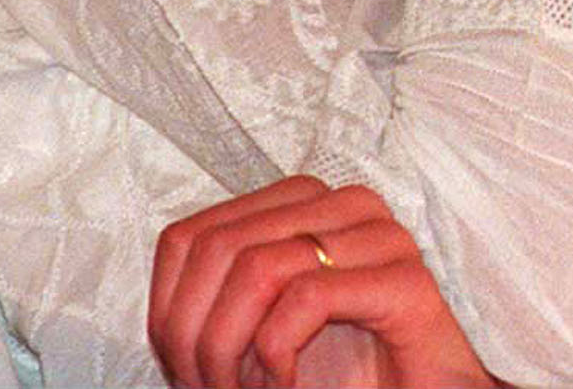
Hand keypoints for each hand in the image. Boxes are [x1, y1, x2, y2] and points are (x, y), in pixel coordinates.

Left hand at [151, 176, 493, 388]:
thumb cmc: (335, 371)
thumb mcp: (255, 326)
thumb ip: (219, 293)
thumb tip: (165, 309)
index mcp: (304, 203)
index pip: (192, 236)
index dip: (170, 309)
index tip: (185, 367)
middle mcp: (346, 204)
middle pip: (219, 248)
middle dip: (196, 334)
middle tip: (212, 387)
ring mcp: (382, 237)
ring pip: (258, 267)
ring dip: (231, 348)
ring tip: (246, 388)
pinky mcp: (407, 281)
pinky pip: (308, 296)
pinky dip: (277, 351)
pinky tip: (285, 381)